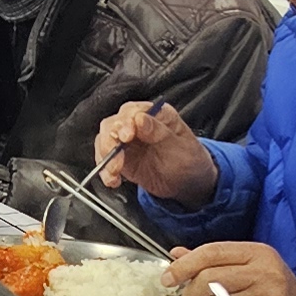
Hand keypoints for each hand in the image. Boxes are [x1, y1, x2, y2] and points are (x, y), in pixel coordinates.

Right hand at [92, 97, 214, 205]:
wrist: (189, 184)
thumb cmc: (190, 160)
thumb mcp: (180, 146)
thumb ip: (159, 132)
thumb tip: (140, 118)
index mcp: (156, 115)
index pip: (133, 111)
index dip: (125, 122)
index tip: (126, 136)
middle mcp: (138, 125)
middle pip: (113, 124)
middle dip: (110, 139)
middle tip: (115, 154)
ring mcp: (127, 142)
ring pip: (105, 141)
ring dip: (105, 157)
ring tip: (114, 172)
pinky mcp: (121, 158)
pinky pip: (105, 160)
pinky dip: (105, 171)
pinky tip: (113, 180)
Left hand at [170, 240, 295, 295]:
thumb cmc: (271, 282)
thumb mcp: (246, 261)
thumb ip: (211, 258)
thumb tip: (177, 254)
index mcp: (257, 253)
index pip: (211, 252)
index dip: (184, 265)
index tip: (169, 276)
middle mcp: (263, 273)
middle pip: (208, 279)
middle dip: (191, 291)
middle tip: (191, 295)